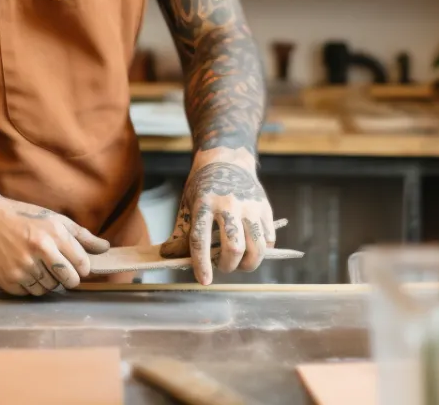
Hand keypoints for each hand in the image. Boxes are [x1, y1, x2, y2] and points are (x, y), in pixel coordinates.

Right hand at [0, 196, 109, 295]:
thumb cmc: (24, 217)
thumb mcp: (54, 218)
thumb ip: (82, 236)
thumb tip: (106, 248)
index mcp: (53, 234)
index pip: (82, 264)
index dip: (82, 268)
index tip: (77, 265)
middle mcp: (39, 251)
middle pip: (68, 281)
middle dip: (67, 278)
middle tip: (59, 269)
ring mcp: (23, 267)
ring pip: (49, 289)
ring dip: (47, 281)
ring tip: (37, 264)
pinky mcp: (9, 280)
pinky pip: (30, 293)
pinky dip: (30, 285)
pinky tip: (24, 270)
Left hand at [160, 149, 274, 284]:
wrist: (226, 158)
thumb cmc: (203, 184)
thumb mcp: (187, 203)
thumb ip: (182, 232)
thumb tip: (169, 256)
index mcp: (203, 203)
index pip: (200, 239)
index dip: (201, 263)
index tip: (204, 280)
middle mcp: (228, 204)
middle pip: (234, 247)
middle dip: (228, 266)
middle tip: (222, 266)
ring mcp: (249, 205)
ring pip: (256, 247)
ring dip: (248, 264)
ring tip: (239, 263)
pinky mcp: (265, 207)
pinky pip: (268, 238)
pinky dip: (262, 250)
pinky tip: (251, 248)